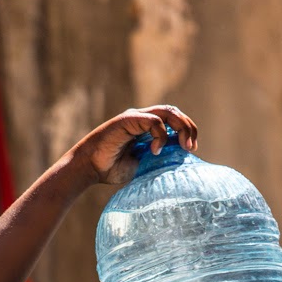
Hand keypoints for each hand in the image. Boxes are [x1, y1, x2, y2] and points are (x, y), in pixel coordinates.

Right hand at [72, 105, 197, 186]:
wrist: (88, 168)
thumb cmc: (110, 169)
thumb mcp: (141, 165)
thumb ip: (157, 159)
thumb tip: (177, 164)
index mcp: (146, 127)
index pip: (174, 121)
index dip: (187, 131)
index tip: (192, 149)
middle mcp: (142, 118)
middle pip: (174, 113)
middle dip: (188, 128)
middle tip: (192, 147)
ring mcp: (135, 117)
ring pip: (167, 112)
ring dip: (181, 128)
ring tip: (184, 146)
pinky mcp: (128, 119)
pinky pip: (153, 121)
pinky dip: (160, 135)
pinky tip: (156, 151)